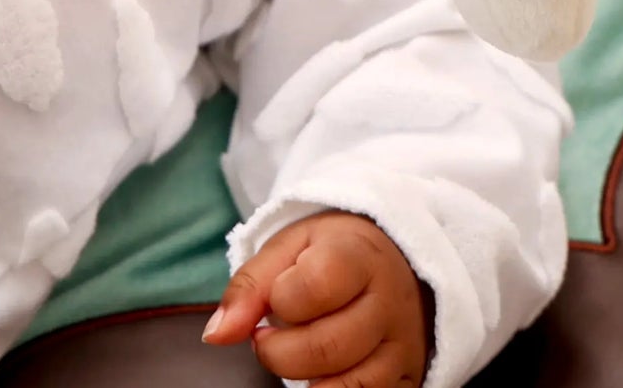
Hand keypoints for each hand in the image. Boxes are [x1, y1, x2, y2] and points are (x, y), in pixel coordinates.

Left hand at [203, 210, 433, 386]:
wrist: (393, 262)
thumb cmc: (330, 253)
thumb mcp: (287, 248)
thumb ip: (249, 287)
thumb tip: (214, 336)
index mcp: (359, 256)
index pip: (316, 286)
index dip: (281, 298)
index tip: (274, 297)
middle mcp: (389, 304)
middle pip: (326, 348)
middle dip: (277, 352)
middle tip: (264, 337)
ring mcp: (403, 347)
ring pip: (347, 385)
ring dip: (302, 377)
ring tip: (290, 351)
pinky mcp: (407, 378)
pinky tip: (316, 374)